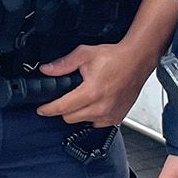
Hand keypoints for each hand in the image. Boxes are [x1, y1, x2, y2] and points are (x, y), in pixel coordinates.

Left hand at [35, 41, 155, 126]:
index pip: (62, 107)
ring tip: (84, 97)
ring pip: (82, 121)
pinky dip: (92, 116)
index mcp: (91, 92)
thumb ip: (63, 64)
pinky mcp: (117, 118)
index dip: (48, 109)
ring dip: (78, 113)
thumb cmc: (115, 57)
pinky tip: (95, 103)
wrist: (136, 60)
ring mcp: (110, 115)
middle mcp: (101, 107)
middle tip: (66, 96)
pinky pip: (97, 123)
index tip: (41, 109)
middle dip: (63, 108)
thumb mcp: (84, 54)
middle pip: (69, 117)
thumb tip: (46, 70)